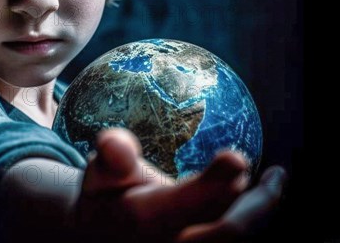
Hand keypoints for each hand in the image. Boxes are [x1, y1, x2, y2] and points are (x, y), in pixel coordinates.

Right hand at [72, 128, 284, 242]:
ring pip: (234, 240)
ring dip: (258, 212)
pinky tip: (256, 202)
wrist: (100, 237)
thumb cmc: (106, 199)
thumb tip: (114, 142)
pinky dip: (249, 221)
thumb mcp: (99, 172)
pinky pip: (229, 241)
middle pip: (228, 233)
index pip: (187, 205)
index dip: (216, 183)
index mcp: (144, 218)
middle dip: (259, 204)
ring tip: (272, 182)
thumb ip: (111, 155)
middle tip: (276, 175)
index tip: (236, 158)